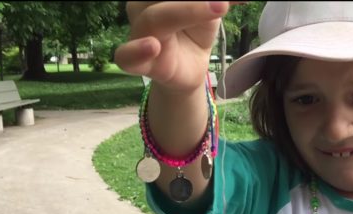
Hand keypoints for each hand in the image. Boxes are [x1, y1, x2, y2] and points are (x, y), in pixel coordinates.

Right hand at [114, 1, 230, 91]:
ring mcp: (138, 32)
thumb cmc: (195, 30)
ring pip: (153, 17)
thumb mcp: (212, 8)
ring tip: (218, 7)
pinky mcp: (138, 61)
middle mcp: (142, 6)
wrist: (191, 67)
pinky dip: (136, 50)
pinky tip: (153, 46)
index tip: (226, 0)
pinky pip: (126, 56)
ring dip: (187, 11)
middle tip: (224, 1)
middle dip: (195, 0)